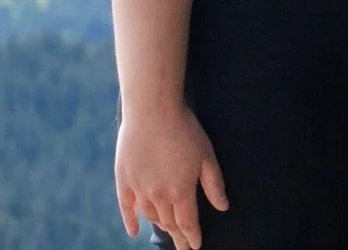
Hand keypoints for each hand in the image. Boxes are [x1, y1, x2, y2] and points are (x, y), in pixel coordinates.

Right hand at [115, 105, 228, 249]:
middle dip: (178, 236)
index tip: (196, 246)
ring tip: (169, 232)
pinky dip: (130, 221)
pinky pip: (126, 207)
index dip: (192, 236)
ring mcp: (138, 189)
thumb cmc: (185, 131)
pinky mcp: (124, 180)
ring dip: (160, 225)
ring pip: (150, 215)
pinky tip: (134, 231)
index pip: (187, 223)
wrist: (153, 112)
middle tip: (183, 246)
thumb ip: (214, 185)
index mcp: (180, 192)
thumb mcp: (207, 157)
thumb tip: (223, 207)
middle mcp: (158, 196)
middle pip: (169, 223)